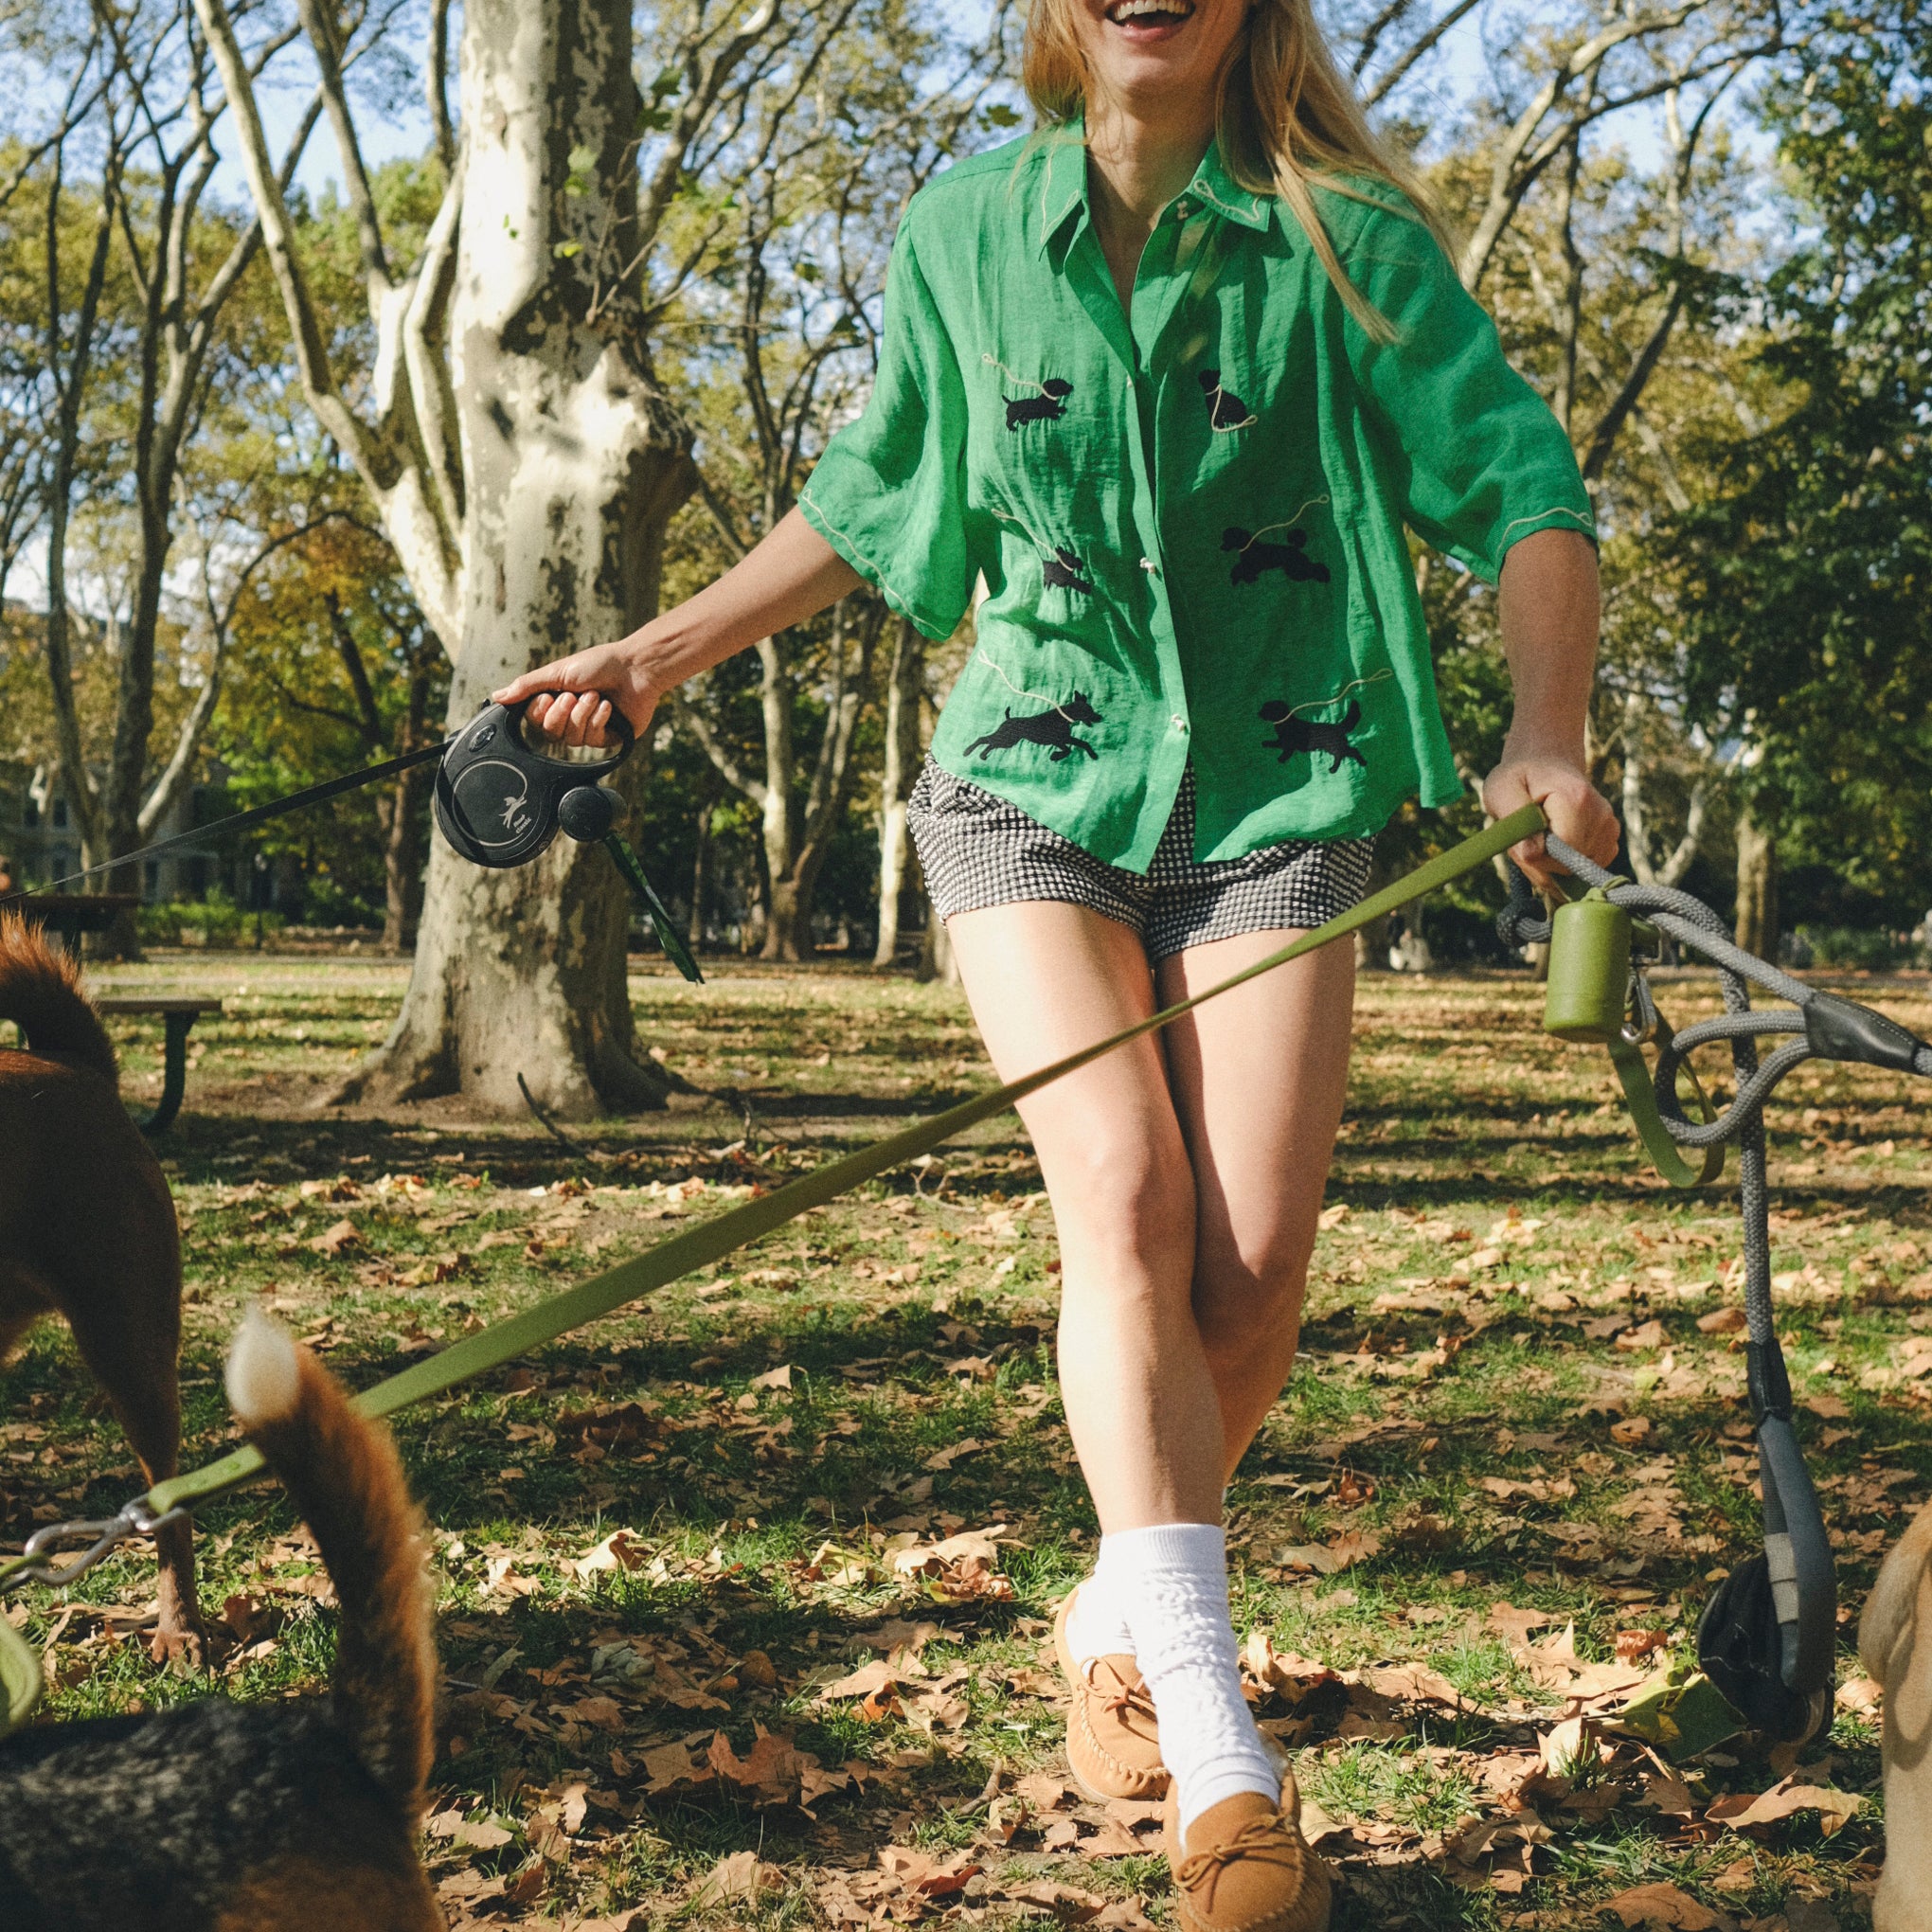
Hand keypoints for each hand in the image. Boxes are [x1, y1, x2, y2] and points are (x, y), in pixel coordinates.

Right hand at [492, 638, 657, 747]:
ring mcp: (589, 729)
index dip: (541, 711)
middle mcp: (570, 716)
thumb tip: (496, 696)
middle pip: (551, 733)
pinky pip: (592, 740)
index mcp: (556, 699)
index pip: (534, 719)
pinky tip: (608, 706)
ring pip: (571, 739)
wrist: (636, 669)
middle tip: (576, 694)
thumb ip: (527, 686)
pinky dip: (598, 720)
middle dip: (563, 712)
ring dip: (583, 714)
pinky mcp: (608, 738)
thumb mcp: (557, 671)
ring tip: (596, 696)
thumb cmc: (599, 664)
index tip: (552, 695)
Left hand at [1482, 747, 1618, 890]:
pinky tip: (1551, 841)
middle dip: (1539, 862)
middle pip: (1568, 867)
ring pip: (1572, 873)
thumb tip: (1532, 853)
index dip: (1536, 858)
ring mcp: (1609, 831)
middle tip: (1524, 835)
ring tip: (1537, 834)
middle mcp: (1602, 816)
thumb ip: (1514, 820)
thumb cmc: (1519, 778)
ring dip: (1547, 863)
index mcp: (1577, 800)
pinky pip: (1578, 872)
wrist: (1545, 764)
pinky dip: (1559, 865)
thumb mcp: (1501, 790)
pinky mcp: (1608, 843)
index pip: (1561, 854)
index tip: (1520, 839)